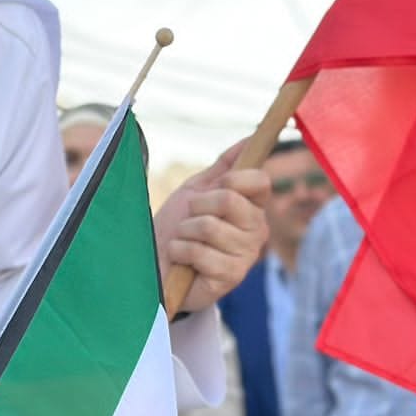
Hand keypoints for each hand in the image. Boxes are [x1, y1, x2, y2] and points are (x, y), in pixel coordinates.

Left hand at [153, 140, 270, 313]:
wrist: (155, 265)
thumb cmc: (177, 228)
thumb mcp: (197, 190)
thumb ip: (224, 166)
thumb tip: (250, 137)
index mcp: (253, 208)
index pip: (260, 181)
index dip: (234, 179)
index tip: (215, 187)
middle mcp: (257, 231)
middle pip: (229, 200)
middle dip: (197, 206)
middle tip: (189, 220)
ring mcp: (245, 255)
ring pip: (209, 226)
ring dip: (184, 232)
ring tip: (184, 241)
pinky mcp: (230, 277)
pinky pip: (199, 251)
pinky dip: (180, 251)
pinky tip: (181, 260)